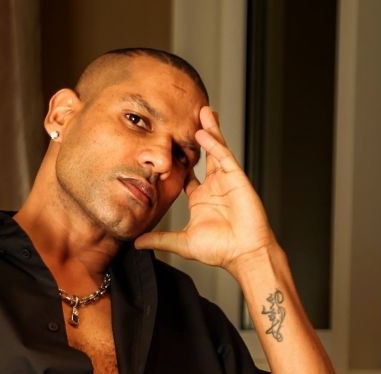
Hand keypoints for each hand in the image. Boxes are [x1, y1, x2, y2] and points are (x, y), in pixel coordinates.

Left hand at [134, 106, 276, 274]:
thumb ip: (159, 239)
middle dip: (197, 136)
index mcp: (200, 199)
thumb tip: (136, 242)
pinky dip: (215, 144)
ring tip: (202, 110)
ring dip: (210, 130)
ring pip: (216, 149)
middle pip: (203, 154)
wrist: (244, 254)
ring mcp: (226, 181)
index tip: (165, 147)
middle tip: (189, 116)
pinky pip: (224, 157)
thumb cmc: (221, 250)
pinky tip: (204, 132)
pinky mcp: (237, 179)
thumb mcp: (182, 243)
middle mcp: (213, 186)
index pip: (186, 174)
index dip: (177, 160)